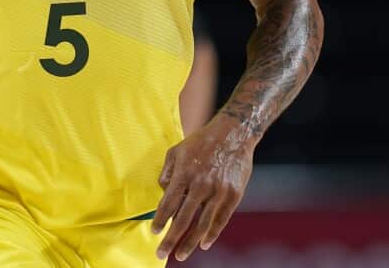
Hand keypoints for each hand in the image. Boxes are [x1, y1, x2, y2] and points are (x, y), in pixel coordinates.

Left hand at [151, 116, 253, 261]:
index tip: (154, 233)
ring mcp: (219, 191)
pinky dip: (212, 234)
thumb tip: (162, 194)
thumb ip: (167, 173)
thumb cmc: (201, 142)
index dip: (160, 221)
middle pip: (183, 219)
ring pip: (203, 224)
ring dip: (190, 242)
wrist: (233, 134)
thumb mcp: (176, 151)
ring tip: (181, 255)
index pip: (169, 204)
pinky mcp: (234, 195)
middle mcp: (201, 185)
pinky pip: (221, 219)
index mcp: (184, 173)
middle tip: (162, 254)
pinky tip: (204, 244)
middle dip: (171, 239)